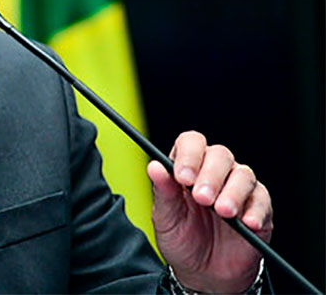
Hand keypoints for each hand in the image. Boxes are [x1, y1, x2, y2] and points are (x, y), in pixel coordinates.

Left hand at [148, 131, 271, 292]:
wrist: (205, 274)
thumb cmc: (183, 240)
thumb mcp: (166, 218)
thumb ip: (163, 192)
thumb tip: (154, 167)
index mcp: (188, 168)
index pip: (191, 143)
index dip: (189, 155)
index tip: (182, 177)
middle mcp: (215, 173)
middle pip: (220, 155)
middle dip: (210, 175)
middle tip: (202, 198)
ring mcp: (238, 188)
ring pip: (243, 174)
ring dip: (233, 192)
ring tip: (223, 213)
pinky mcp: (259, 208)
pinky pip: (262, 200)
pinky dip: (255, 210)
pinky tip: (246, 223)